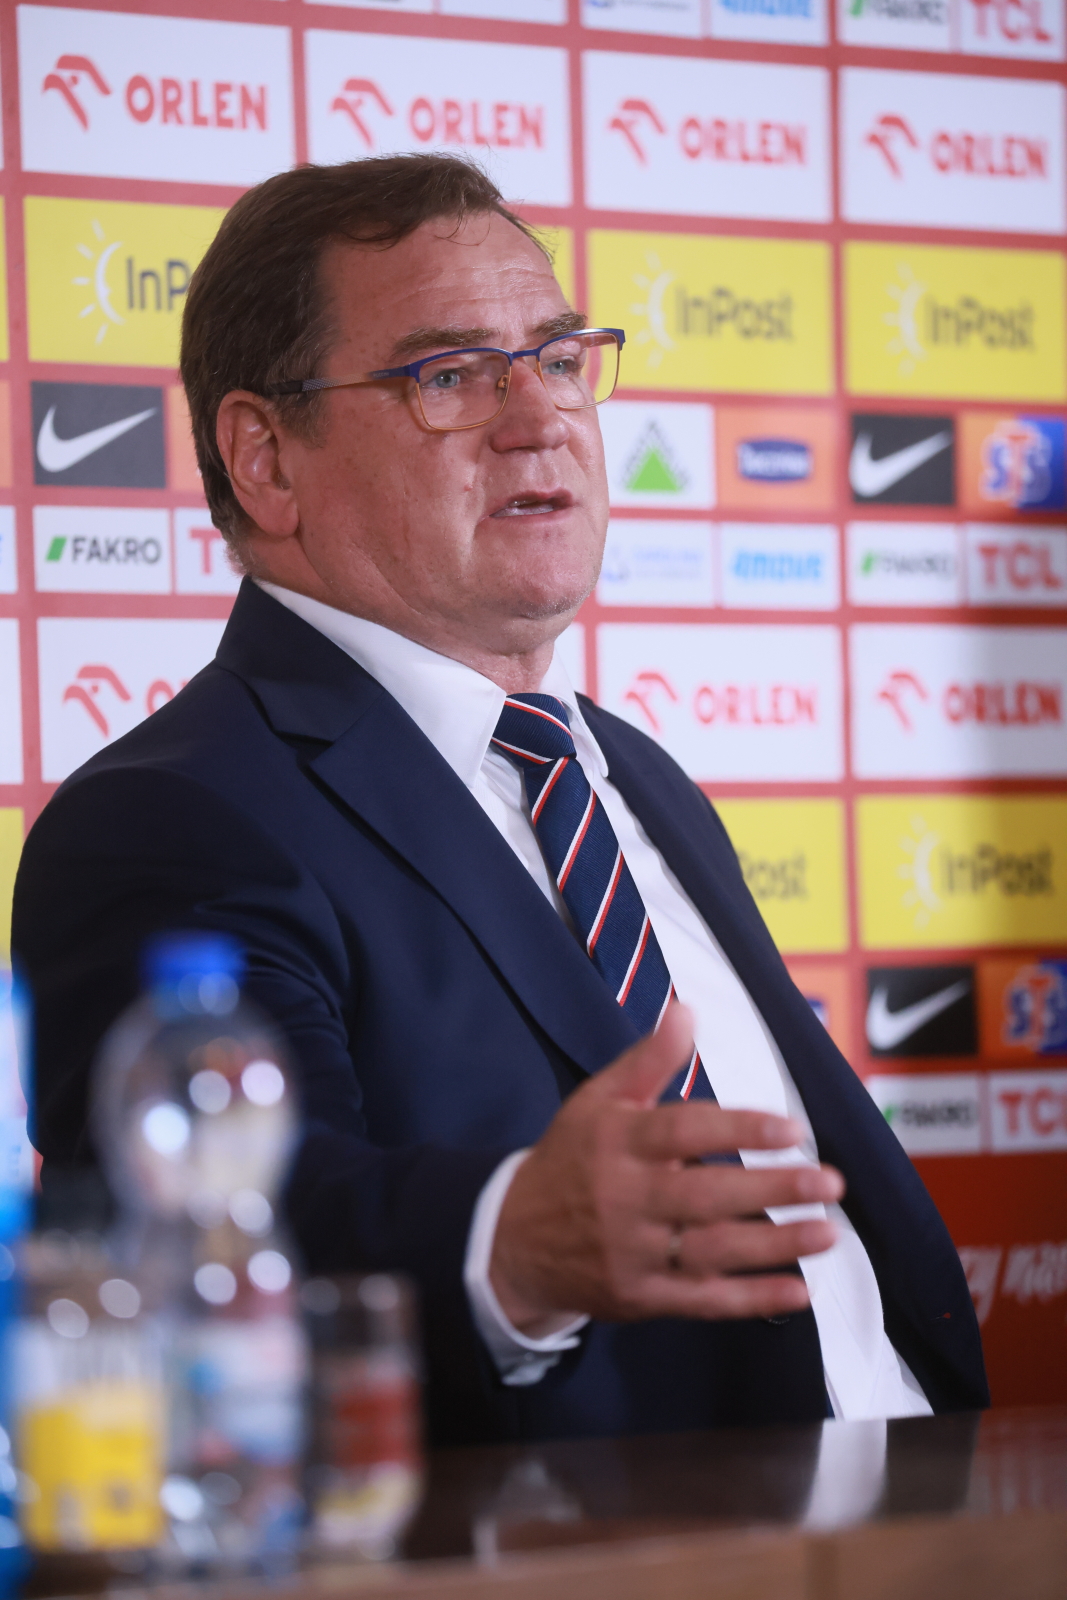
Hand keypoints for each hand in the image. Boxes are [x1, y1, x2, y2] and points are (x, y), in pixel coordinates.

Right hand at [490, 1004, 844, 1334]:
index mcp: (619, 1143)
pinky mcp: (641, 1297)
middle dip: (773, 1190)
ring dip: (775, 1246)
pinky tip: (798, 1288)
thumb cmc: (571, 1160)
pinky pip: (703, 1301)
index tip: (793, 1129)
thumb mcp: (598, 1100)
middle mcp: (626, 1198)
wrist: (511, 1241)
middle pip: (707, 1196)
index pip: (685, 1132)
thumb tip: (688, 1010)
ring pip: (712, 1251)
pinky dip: (752, 1299)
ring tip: (828, 1233)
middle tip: (830, 1182)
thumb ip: (648, 1060)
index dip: (740, 1130)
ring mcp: (634, 1253)